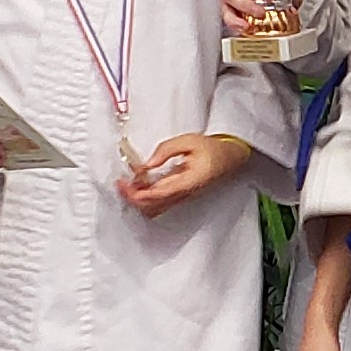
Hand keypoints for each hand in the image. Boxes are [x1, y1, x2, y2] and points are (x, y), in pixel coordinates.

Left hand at [116, 131, 251, 216]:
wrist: (229, 158)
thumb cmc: (213, 150)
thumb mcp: (189, 141)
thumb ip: (165, 150)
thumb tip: (147, 163)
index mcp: (186, 183)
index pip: (155, 195)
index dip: (135, 192)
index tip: (122, 183)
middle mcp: (182, 195)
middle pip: (150, 207)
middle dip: (131, 197)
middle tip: (121, 183)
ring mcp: (180, 198)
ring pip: (153, 209)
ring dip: (137, 199)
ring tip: (129, 183)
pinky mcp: (179, 197)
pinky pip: (158, 204)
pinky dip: (145, 197)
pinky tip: (141, 184)